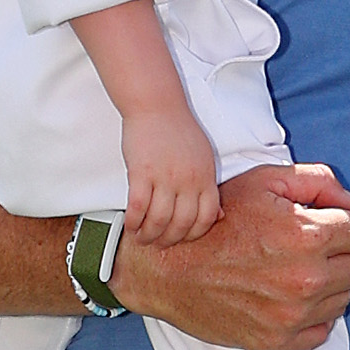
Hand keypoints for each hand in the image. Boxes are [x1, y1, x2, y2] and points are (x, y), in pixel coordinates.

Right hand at [117, 159, 349, 349]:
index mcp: (308, 235)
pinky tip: (287, 297)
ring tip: (292, 271)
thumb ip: (319, 182)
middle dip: (340, 254)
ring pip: (344, 299)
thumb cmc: (218, 220)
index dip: (346, 224)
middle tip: (308, 248)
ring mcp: (294, 314)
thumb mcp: (265, 181)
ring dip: (328, 285)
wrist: (169, 268)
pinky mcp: (280, 340)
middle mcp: (307, 279)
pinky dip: (312, 315)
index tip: (326, 225)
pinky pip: (323, 330)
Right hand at [119, 102, 222, 248]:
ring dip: (149, 235)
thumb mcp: (205, 159)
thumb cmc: (179, 130)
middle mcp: (188, 180)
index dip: (193, 235)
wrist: (157, 105)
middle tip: (158, 243)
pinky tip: (130, 226)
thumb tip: (219, 215)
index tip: (181, 238)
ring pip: (159, 220)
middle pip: (181, 224)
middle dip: (168, 240)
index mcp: (206, 177)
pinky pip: (138, 207)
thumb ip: (209, 187)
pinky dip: (134, 222)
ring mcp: (165, 177)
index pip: (206, 218)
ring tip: (141, 238)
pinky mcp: (142, 172)